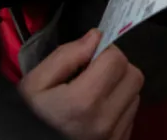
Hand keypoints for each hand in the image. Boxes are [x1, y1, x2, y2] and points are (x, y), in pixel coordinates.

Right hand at [20, 30, 143, 139]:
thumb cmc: (31, 116)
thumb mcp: (35, 84)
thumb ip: (66, 56)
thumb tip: (96, 37)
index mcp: (83, 101)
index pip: (116, 59)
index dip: (103, 51)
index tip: (89, 57)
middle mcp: (105, 120)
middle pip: (133, 75)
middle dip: (116, 67)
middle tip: (94, 71)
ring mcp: (114, 135)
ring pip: (135, 94)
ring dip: (119, 87)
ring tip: (95, 93)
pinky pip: (131, 114)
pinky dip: (119, 106)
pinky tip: (99, 110)